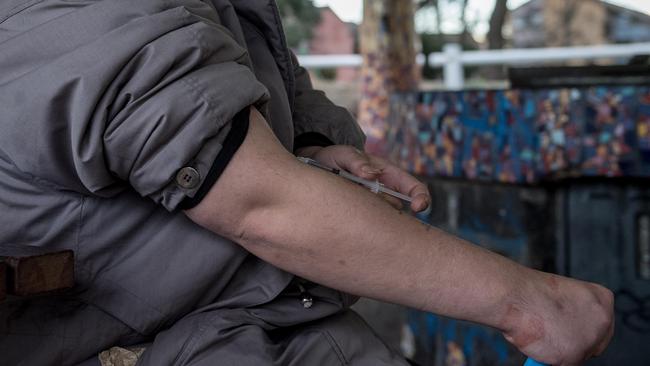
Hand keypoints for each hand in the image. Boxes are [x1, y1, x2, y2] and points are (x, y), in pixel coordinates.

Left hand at [296, 145, 429, 211]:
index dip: (420, 197)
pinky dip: (358, 224)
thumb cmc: (333, 159)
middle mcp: (383, 193)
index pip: (413, 187)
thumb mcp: (342, 154)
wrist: (312, 169)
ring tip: (346, 201)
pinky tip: (343, 217)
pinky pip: (365, 226)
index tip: (418, 207)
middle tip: (366, 206)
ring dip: (369, 215)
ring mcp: (372, 207)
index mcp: (387, 175)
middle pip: (398, 210)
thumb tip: (371, 173)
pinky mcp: (359, 218)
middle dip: (391, 215)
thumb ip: (356, 161)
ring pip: (381, 219)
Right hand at [502, 272, 613, 365]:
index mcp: (602, 299)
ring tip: (543, 331)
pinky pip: (564, 364)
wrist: (516, 297)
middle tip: (555, 332)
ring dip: (561, 348)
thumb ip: (577, 313)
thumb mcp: (565, 296)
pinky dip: (550, 357)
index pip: (603, 325)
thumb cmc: (531, 294)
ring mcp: (590, 339)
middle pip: (595, 343)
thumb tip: (575, 329)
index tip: (569, 327)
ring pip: (578, 355)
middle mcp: (603, 320)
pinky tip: (540, 340)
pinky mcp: (574, 356)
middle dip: (575, 341)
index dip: (582, 328)